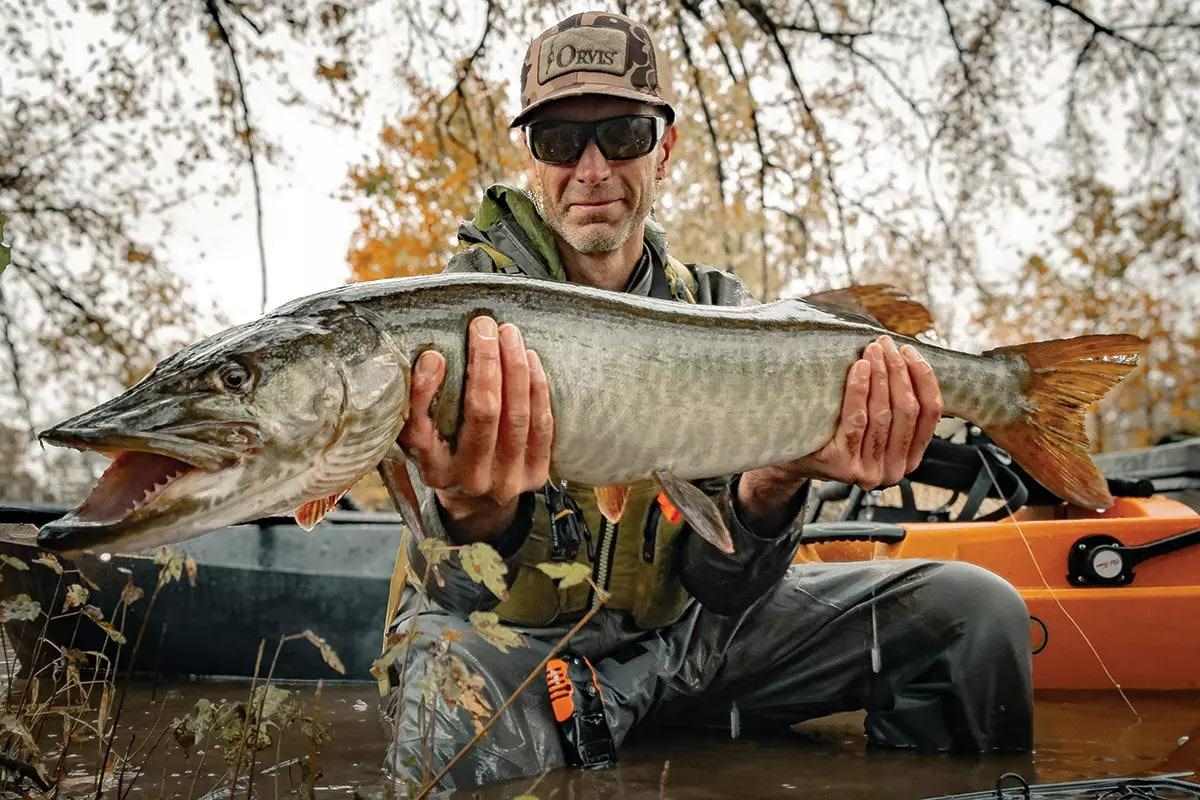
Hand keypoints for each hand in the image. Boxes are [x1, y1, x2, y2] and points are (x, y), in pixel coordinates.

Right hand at [397, 316, 553, 541]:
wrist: (479, 501)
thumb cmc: (445, 456)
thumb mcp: (422, 438)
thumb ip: (418, 404)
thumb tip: (431, 358)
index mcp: (434, 472)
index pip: (424, 431)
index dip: (427, 391)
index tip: (434, 355)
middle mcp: (471, 480)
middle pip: (482, 414)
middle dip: (485, 363)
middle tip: (483, 325)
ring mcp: (508, 481)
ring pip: (517, 416)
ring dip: (515, 368)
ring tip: (509, 334)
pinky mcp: (537, 475)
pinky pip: (542, 425)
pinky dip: (537, 387)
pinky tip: (530, 359)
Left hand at [736, 336, 940, 532]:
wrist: (793, 457)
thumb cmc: (836, 432)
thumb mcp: (874, 425)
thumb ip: (895, 406)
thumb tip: (908, 357)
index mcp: (909, 459)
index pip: (930, 413)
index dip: (923, 378)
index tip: (910, 351)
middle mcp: (893, 470)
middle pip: (907, 410)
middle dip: (899, 371)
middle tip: (887, 343)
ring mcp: (869, 471)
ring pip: (883, 414)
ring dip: (881, 375)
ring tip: (873, 349)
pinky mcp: (843, 465)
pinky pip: (856, 420)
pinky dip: (860, 390)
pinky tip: (860, 367)